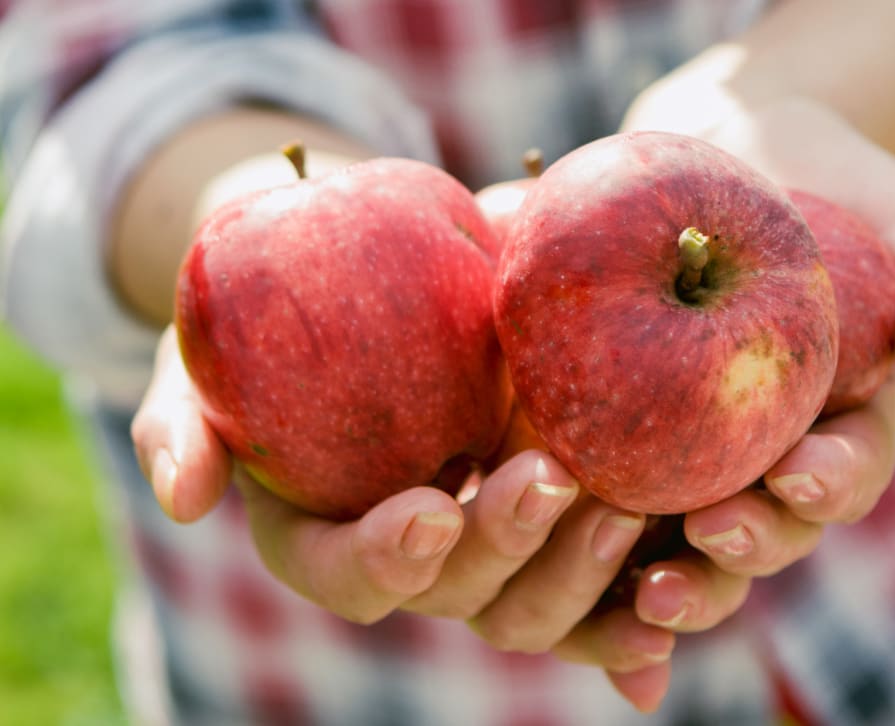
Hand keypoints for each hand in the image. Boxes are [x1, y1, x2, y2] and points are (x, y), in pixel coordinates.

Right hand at [131, 327, 677, 710]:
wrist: (362, 260)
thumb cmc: (273, 306)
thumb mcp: (207, 347)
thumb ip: (185, 418)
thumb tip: (185, 500)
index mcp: (326, 530)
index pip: (343, 574)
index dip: (381, 561)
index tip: (427, 508)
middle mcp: (412, 548)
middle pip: (455, 594)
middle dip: (502, 553)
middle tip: (550, 484)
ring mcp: (487, 537)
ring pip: (532, 603)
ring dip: (579, 579)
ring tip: (624, 511)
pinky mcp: (547, 512)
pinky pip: (596, 582)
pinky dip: (633, 607)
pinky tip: (674, 592)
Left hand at [605, 95, 894, 709]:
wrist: (723, 148)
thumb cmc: (823, 185)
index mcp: (830, 425)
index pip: (840, 475)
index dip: (826, 486)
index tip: (796, 469)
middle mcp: (756, 455)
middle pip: (761, 529)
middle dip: (745, 547)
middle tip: (713, 532)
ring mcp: (683, 451)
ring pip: (679, 539)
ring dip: (670, 572)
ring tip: (641, 581)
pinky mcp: (611, 430)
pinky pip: (597, 489)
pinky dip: (581, 527)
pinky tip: (554, 526)